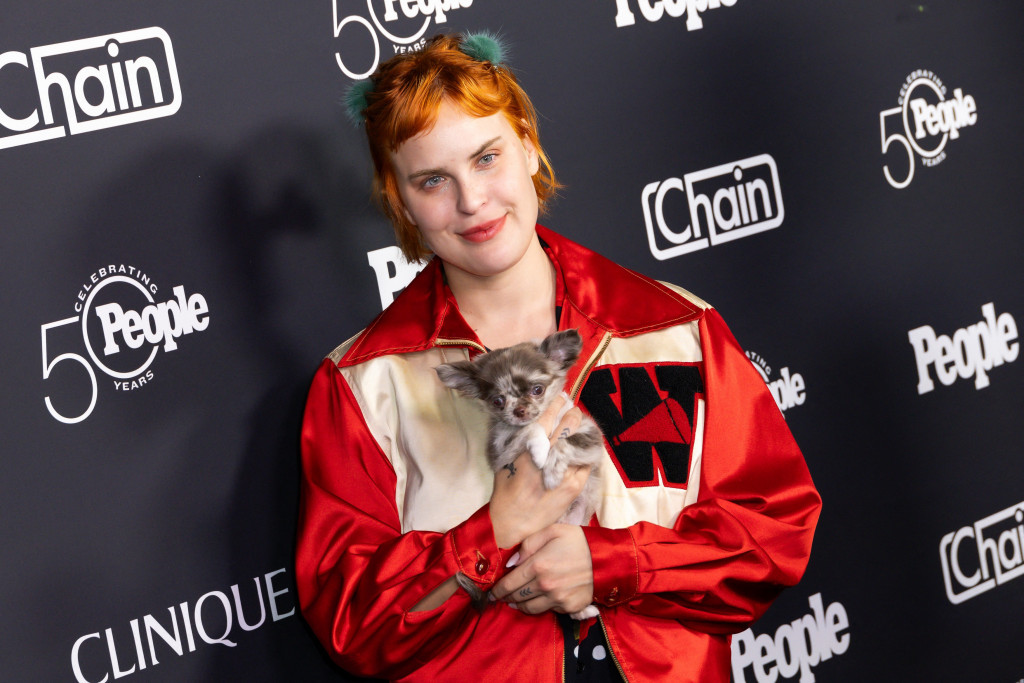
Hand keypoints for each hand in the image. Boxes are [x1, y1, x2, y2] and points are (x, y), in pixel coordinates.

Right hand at [489, 396, 588, 548]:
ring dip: (580, 433)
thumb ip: (518, 441)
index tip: (560, 396)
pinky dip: (586, 454)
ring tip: (579, 425)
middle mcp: (548, 459)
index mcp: (529, 450)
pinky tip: (584, 448)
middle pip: (567, 427)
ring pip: (579, 444)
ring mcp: (564, 473)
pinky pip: (585, 464)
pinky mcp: (574, 487)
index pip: (547, 419)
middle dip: (571, 414)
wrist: (513, 523)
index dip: (555, 405)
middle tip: (572, 407)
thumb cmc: (505, 492)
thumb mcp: (506, 461)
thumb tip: (529, 422)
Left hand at [491, 523, 593, 615]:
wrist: (606, 558)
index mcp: (538, 565)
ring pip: (530, 608)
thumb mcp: (552, 530)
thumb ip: (528, 543)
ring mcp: (557, 598)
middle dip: (505, 597)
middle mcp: (545, 585)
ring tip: (514, 601)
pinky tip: (537, 600)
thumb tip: (512, 561)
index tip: (491, 592)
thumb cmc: (578, 541)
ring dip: (519, 605)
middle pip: (517, 597)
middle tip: (499, 597)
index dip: (498, 589)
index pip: (510, 582)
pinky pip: (548, 611)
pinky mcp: (569, 607)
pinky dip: (540, 606)